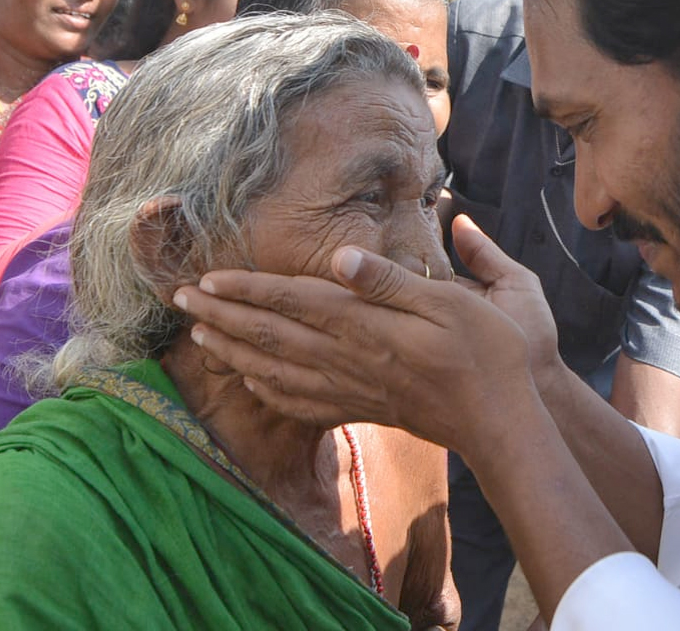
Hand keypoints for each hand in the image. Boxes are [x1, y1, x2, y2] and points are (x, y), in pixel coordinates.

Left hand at [172, 216, 558, 454]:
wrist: (499, 420)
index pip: (293, 301)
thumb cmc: (486, 351)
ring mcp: (353, 389)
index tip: (205, 277)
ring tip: (199, 338)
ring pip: (276, 370)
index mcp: (367, 325)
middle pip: (272, 335)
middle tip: (180, 300)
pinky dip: (268, 392)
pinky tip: (253, 384)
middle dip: (222, 316)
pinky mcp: (363, 408)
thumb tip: (338, 258)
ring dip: (233, 352)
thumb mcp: (450, 302)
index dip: (246, 288)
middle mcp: (349, 358)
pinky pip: (301, 404)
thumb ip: (389, 282)